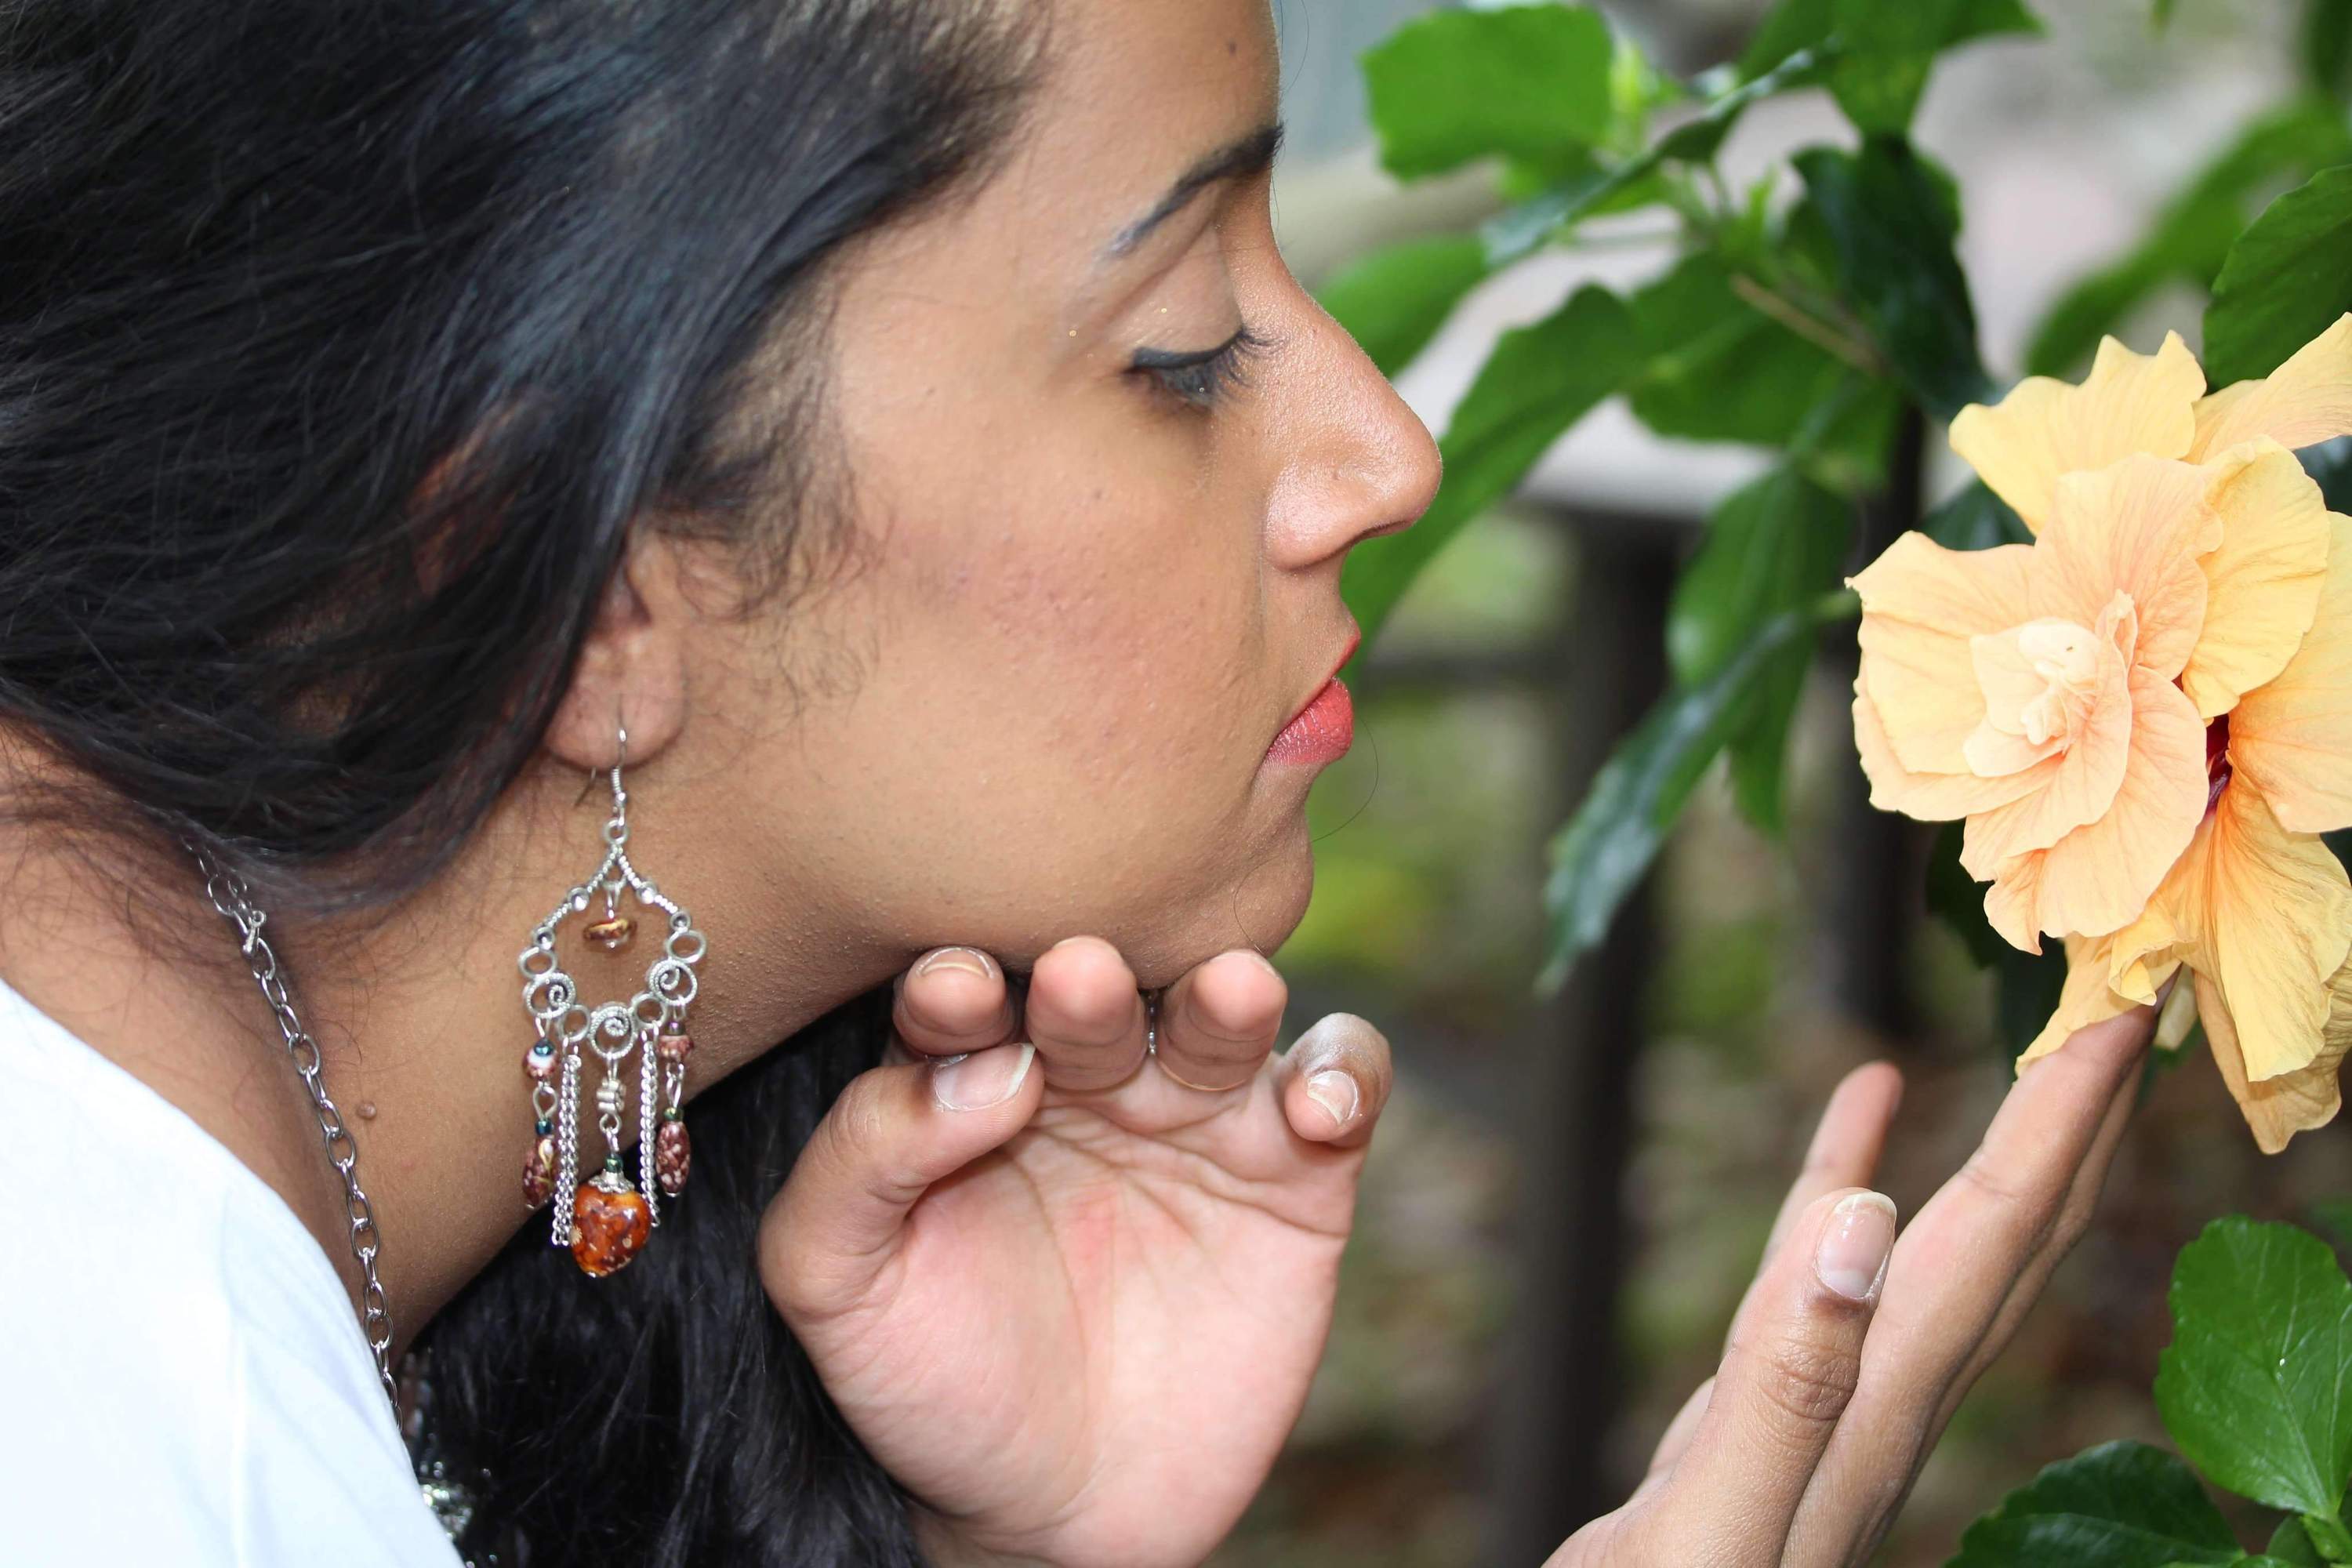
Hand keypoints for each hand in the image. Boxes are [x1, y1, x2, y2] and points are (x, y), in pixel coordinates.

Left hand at [758, 936, 1391, 1567]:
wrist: (1053, 1512)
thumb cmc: (928, 1380)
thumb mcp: (835, 1279)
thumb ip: (862, 1157)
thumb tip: (988, 1067)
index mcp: (973, 1073)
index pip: (964, 1000)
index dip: (958, 988)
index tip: (948, 990)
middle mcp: (1089, 1071)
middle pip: (1101, 991)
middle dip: (1090, 981)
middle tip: (1077, 976)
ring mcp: (1197, 1116)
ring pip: (1227, 1016)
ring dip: (1232, 996)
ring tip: (1232, 991)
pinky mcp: (1297, 1172)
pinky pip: (1342, 1089)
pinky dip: (1349, 1074)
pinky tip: (1318, 1107)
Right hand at [1552, 1003, 2154, 1567]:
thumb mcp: (1708, 1532)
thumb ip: (1787, 1386)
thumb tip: (1866, 1219)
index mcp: (1872, 1408)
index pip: (1997, 1242)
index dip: (2064, 1125)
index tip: (2123, 1015)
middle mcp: (1874, 1397)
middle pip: (2010, 1241)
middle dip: (2076, 1122)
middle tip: (2125, 1007)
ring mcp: (1824, 1403)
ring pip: (1936, 1247)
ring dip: (1989, 1143)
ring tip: (2025, 1043)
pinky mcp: (1764, 1410)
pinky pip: (1831, 1267)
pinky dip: (1848, 1181)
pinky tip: (1857, 1119)